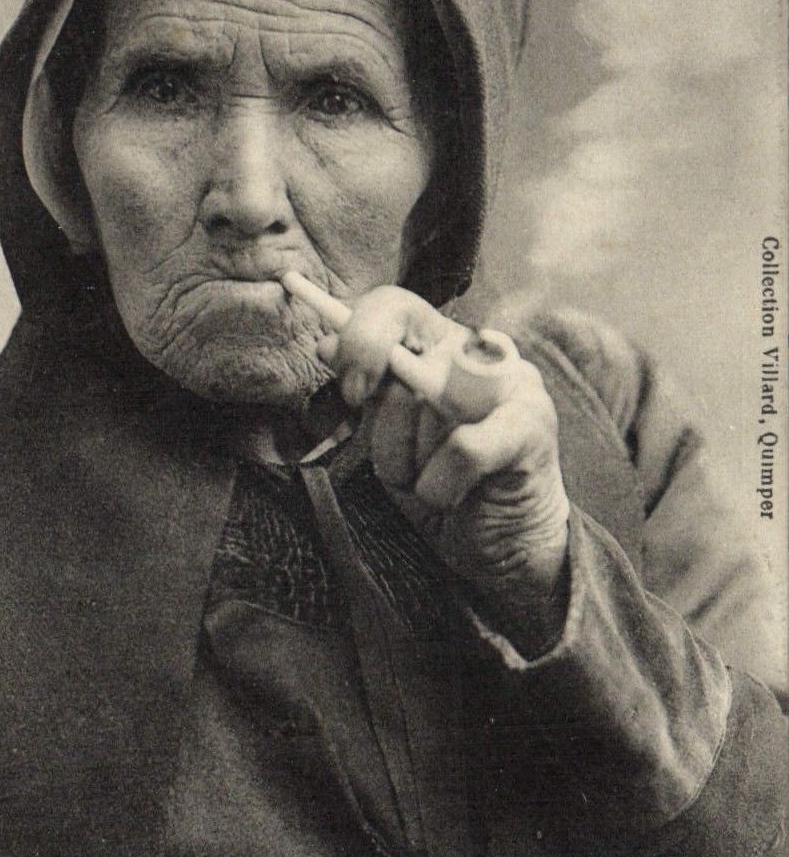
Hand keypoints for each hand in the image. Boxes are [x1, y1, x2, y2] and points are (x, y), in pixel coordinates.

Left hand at [323, 286, 570, 656]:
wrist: (508, 550)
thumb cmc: (447, 489)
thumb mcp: (392, 439)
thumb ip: (369, 390)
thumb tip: (324, 347)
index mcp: (445, 346)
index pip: (393, 307)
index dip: (360, 339)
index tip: (349, 387)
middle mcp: (482, 352)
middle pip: (398, 368)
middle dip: (387, 432)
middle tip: (410, 464)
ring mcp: (514, 382)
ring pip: (423, 410)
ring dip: (413, 466)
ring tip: (443, 481)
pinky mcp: (532, 423)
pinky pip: (458, 450)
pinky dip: (442, 488)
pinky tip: (460, 497)